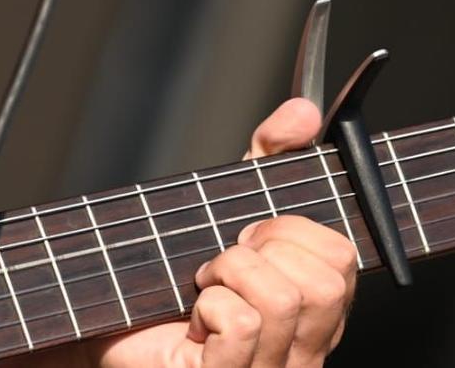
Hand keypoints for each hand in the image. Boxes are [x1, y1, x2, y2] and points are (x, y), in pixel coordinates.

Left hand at [77, 98, 358, 366]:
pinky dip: (209, 309)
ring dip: (228, 276)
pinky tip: (196, 324)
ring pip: (283, 299)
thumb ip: (267, 157)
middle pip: (325, 279)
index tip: (249, 232)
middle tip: (223, 262)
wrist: (111, 332)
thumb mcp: (225, 206)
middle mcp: (308, 346)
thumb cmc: (174, 280)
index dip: (291, 229)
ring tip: (205, 289)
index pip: (342, 254)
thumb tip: (304, 111)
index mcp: (317, 309)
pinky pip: (242, 325)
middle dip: (261, 251)